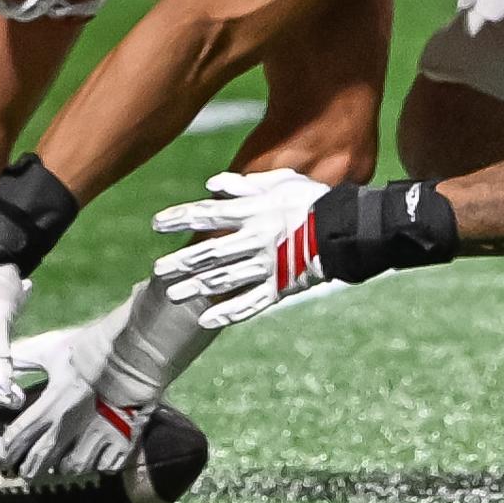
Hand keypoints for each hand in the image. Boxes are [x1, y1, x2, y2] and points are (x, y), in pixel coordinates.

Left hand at [0, 324, 150, 476]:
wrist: (135, 350)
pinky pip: (105, 466)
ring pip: (73, 468)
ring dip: (61, 468)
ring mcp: (98, 437)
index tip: (1, 459)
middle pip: (42, 461)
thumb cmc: (90, 348)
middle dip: (28, 469)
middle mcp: (71, 428)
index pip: (19, 438)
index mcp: (51, 406)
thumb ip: (21, 361)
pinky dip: (97, 465)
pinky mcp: (123, 440)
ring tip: (57, 467)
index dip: (6, 452)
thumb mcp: (49, 349)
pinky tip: (93, 459)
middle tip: (21, 473)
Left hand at [151, 169, 333, 328]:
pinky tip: (206, 320)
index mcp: (253, 212)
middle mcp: (254, 240)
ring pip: (223, 280)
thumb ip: (244, 184)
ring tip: (173, 295)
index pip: (207, 214)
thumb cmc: (312, 200)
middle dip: (180, 262)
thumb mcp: (280, 182)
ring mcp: (266, 267)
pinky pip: (249, 304)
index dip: (179, 218)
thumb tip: (211, 185)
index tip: (157, 224)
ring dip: (195, 288)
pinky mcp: (279, 288)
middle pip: (208, 253)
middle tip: (157, 270)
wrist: (346, 229)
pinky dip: (227, 313)